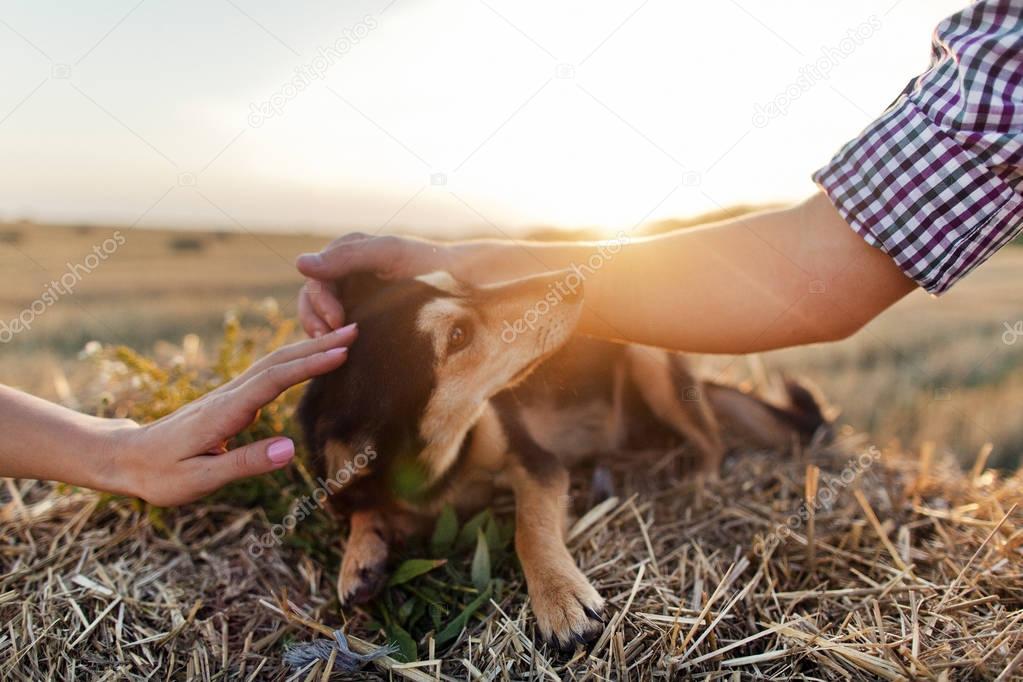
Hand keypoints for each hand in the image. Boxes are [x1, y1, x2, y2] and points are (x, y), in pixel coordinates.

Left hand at [105, 325, 356, 505]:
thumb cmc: (161, 474)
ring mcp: (230, 394)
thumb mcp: (200, 479)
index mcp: (225, 412)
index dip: (309, 365)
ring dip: (309, 348)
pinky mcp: (231, 399)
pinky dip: (295, 358)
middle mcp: (229, 395)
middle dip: (318, 345)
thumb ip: (245, 463)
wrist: (127, 458)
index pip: (274, 381)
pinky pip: (269, 372)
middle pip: (279, 362)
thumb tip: (291, 449)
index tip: (341, 351)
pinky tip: (310, 356)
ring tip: (343, 337)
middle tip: (356, 330)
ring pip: (274, 363)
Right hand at [296, 233, 451, 336]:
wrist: (460, 280)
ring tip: (337, 349)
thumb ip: (347, 257)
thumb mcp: (389, 254)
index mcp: (345, 253)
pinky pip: (340, 328)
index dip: (319, 302)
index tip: (336, 321)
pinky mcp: (363, 315)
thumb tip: (300, 263)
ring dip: (324, 333)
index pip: (315, 280)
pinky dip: (337, 340)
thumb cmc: (428, 261)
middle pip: (312, 300)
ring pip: (322, 316)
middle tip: (332, 340)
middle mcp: (344, 272)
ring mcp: (353, 295)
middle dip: (317, 320)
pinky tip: (345, 352)